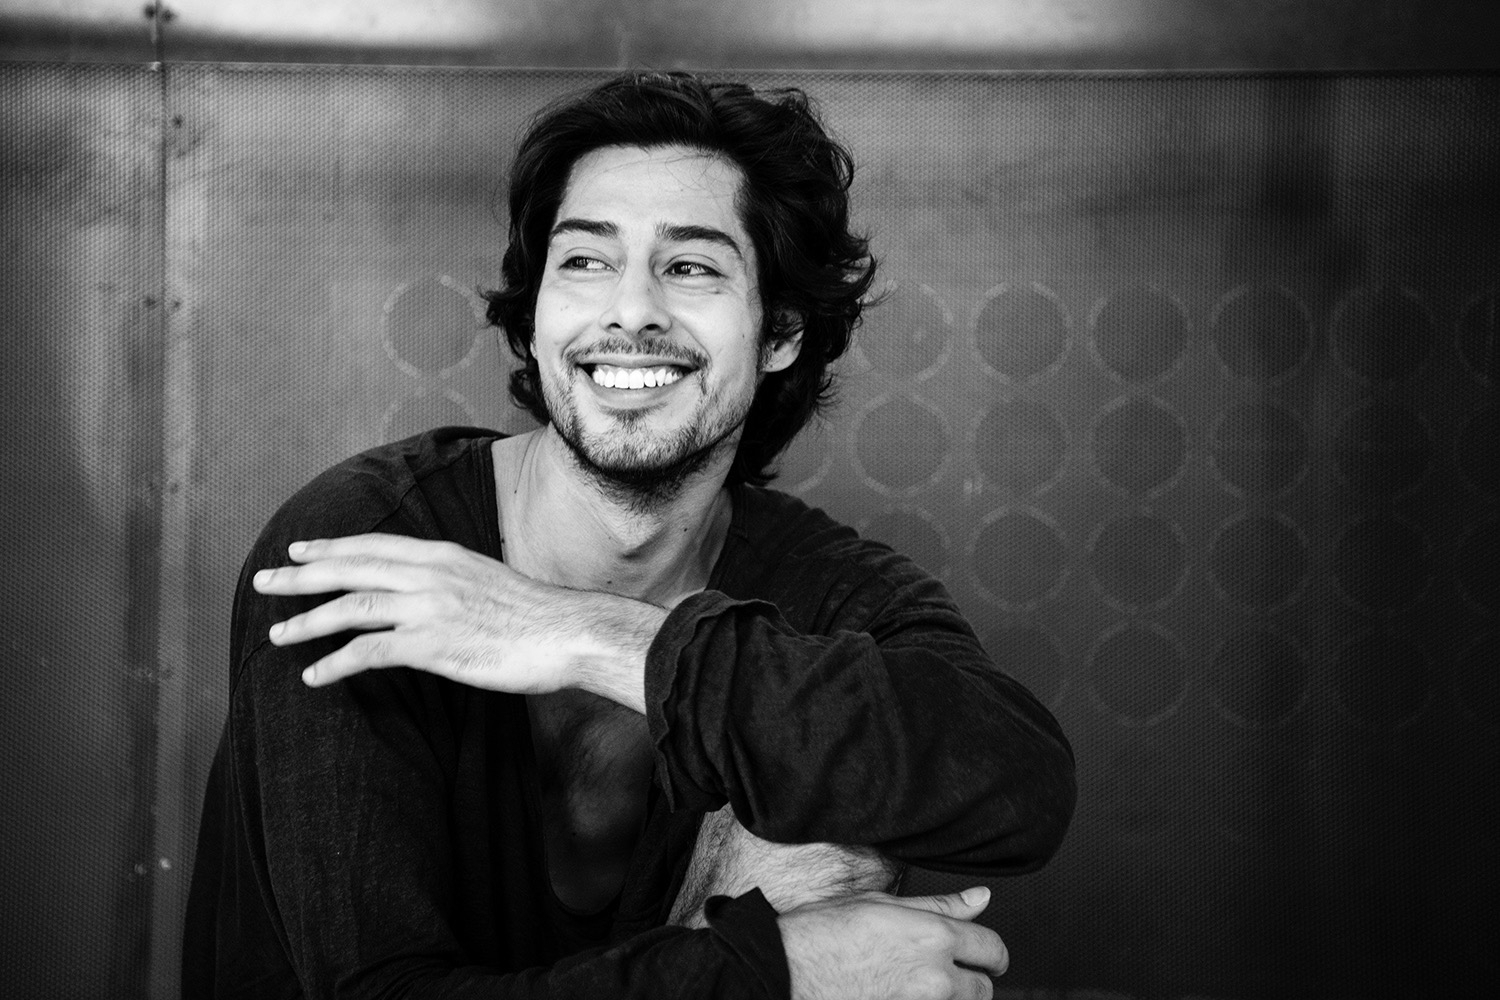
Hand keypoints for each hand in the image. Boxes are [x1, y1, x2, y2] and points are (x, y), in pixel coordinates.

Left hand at [252, 533, 663, 708]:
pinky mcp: (432, 645)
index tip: (300, 550)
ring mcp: (429, 607)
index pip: (374, 545)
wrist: (568, 633)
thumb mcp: (490, 582)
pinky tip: (312, 675)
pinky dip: (334, 663)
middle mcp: (430, 574)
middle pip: (351, 569)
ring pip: (351, 607)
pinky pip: (368, 652)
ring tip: (276, 635)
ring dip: (307, 621)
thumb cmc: (537, 617)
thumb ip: (452, 582)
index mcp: (443, 555)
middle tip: (264, 581)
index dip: (333, 547)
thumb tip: (430, 595)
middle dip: (302, 575)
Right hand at [778, 887, 1006, 999]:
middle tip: (950, 970)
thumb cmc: (822, 933)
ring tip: (919, 982)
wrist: (785, 970)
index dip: (991, 951)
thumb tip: (980, 899)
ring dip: (952, 997)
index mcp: (933, 937)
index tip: (985, 954)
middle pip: (984, 989)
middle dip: (974, 979)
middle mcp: (934, 979)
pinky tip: (899, 992)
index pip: (993, 949)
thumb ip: (939, 905)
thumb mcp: (882, 904)